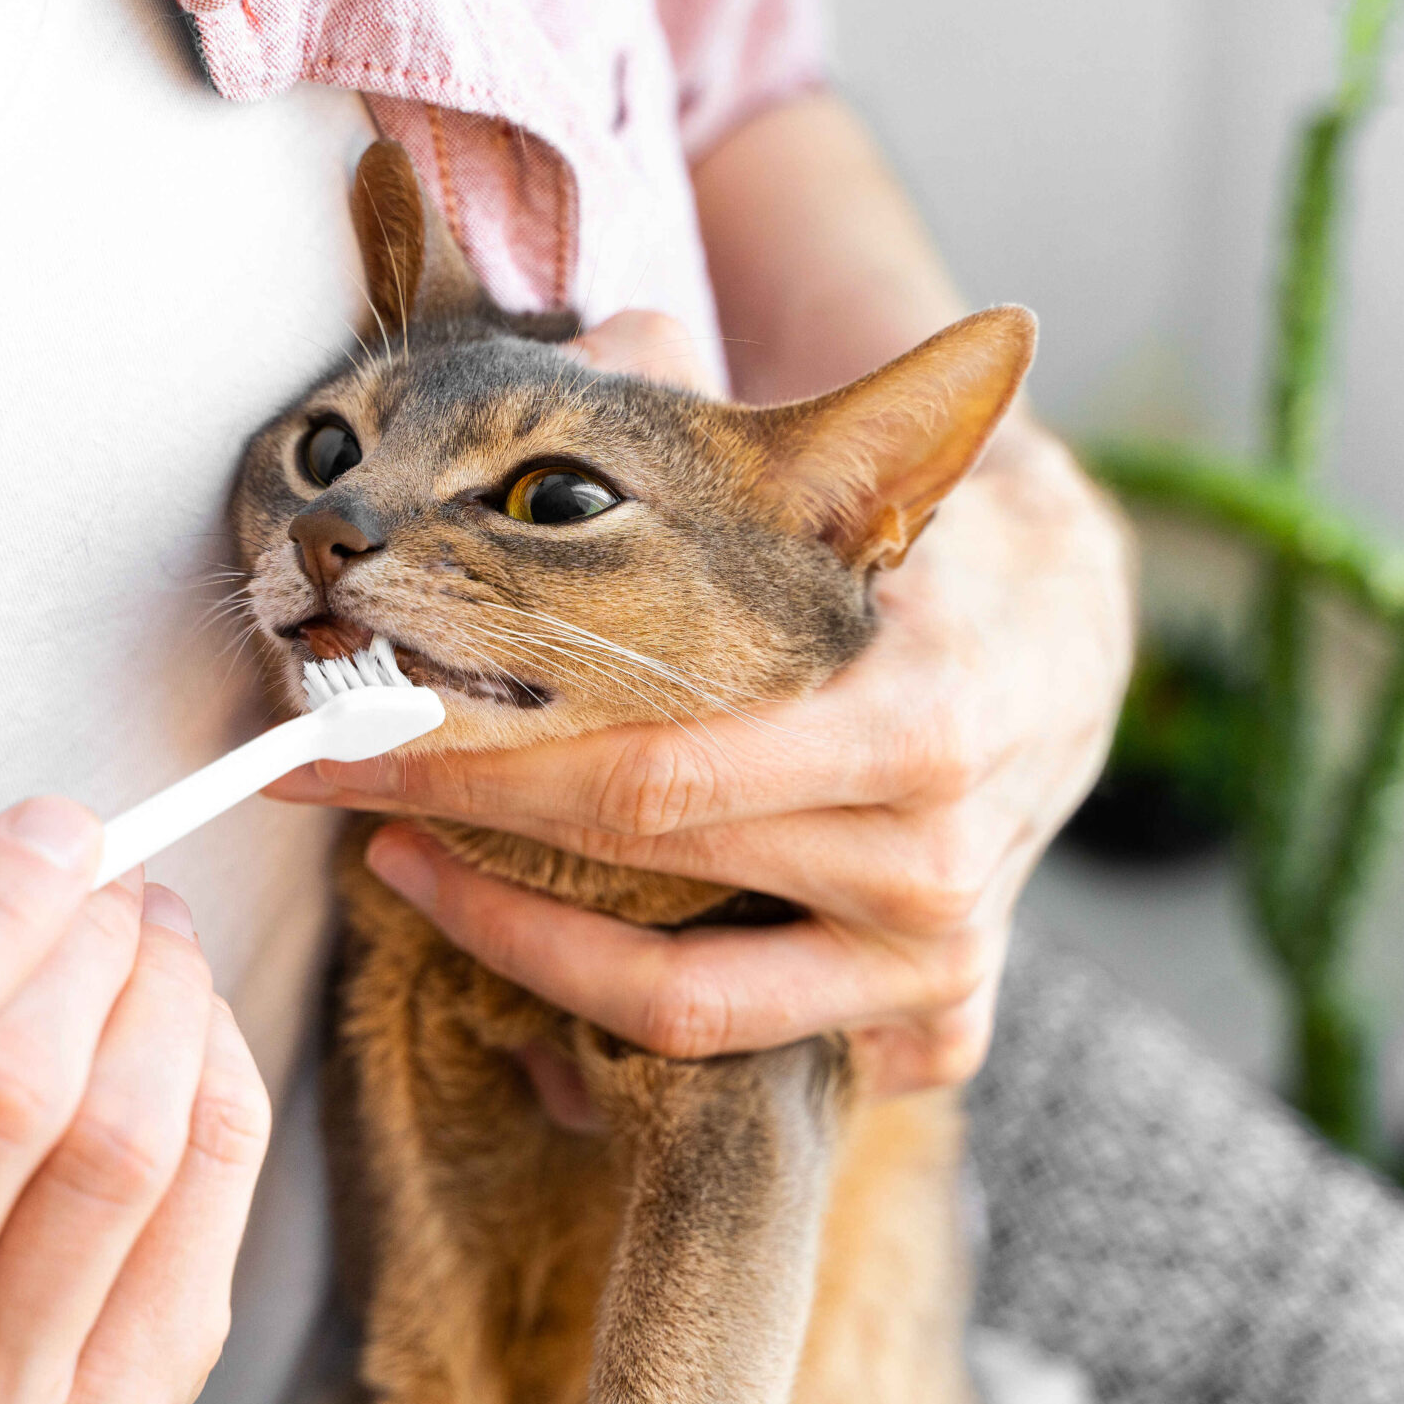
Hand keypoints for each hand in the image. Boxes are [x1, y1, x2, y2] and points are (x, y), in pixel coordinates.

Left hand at [269, 311, 1133, 1097]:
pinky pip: (764, 1067)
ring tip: (413, 868)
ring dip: (519, 947)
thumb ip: (725, 413)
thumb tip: (598, 337)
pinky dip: (647, 1049)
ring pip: (685, 1008)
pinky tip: (550, 990)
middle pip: (642, 864)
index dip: (474, 761)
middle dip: (459, 820)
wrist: (1072, 643)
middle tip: (332, 780)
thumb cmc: (933, 551)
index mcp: (914, 714)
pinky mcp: (939, 1019)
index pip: (648, 768)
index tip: (338, 732)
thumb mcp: (858, 470)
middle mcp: (931, 858)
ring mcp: (938, 957)